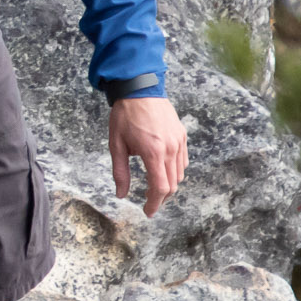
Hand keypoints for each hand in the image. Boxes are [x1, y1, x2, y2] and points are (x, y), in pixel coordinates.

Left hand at [109, 96, 187, 215]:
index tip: (147, 212)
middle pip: (172, 185)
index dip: (154, 204)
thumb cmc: (124, 116)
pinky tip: (163, 170)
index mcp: (153, 152)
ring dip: (169, 185)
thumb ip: (120, 172)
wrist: (139, 88)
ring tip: (154, 188)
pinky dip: (175, 171)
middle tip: (149, 203)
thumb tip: (120, 194)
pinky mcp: (182, 135)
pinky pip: (183, 160)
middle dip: (161, 198)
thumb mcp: (116, 145)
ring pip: (180, 174)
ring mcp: (179, 141)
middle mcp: (170, 149)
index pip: (159, 188)